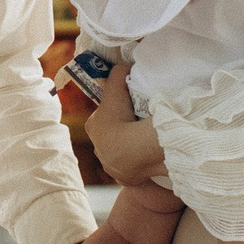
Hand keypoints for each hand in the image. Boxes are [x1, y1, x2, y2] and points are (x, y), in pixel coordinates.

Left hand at [83, 64, 167, 184]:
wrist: (137, 152)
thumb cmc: (124, 117)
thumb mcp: (118, 89)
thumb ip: (118, 75)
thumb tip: (123, 65)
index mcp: (93, 127)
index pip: (104, 115)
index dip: (117, 108)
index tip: (131, 106)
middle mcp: (98, 149)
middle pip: (112, 135)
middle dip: (123, 129)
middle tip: (141, 122)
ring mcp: (112, 166)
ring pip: (122, 153)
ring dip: (132, 148)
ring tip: (148, 140)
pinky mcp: (126, 178)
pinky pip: (133, 169)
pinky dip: (140, 163)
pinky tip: (150, 157)